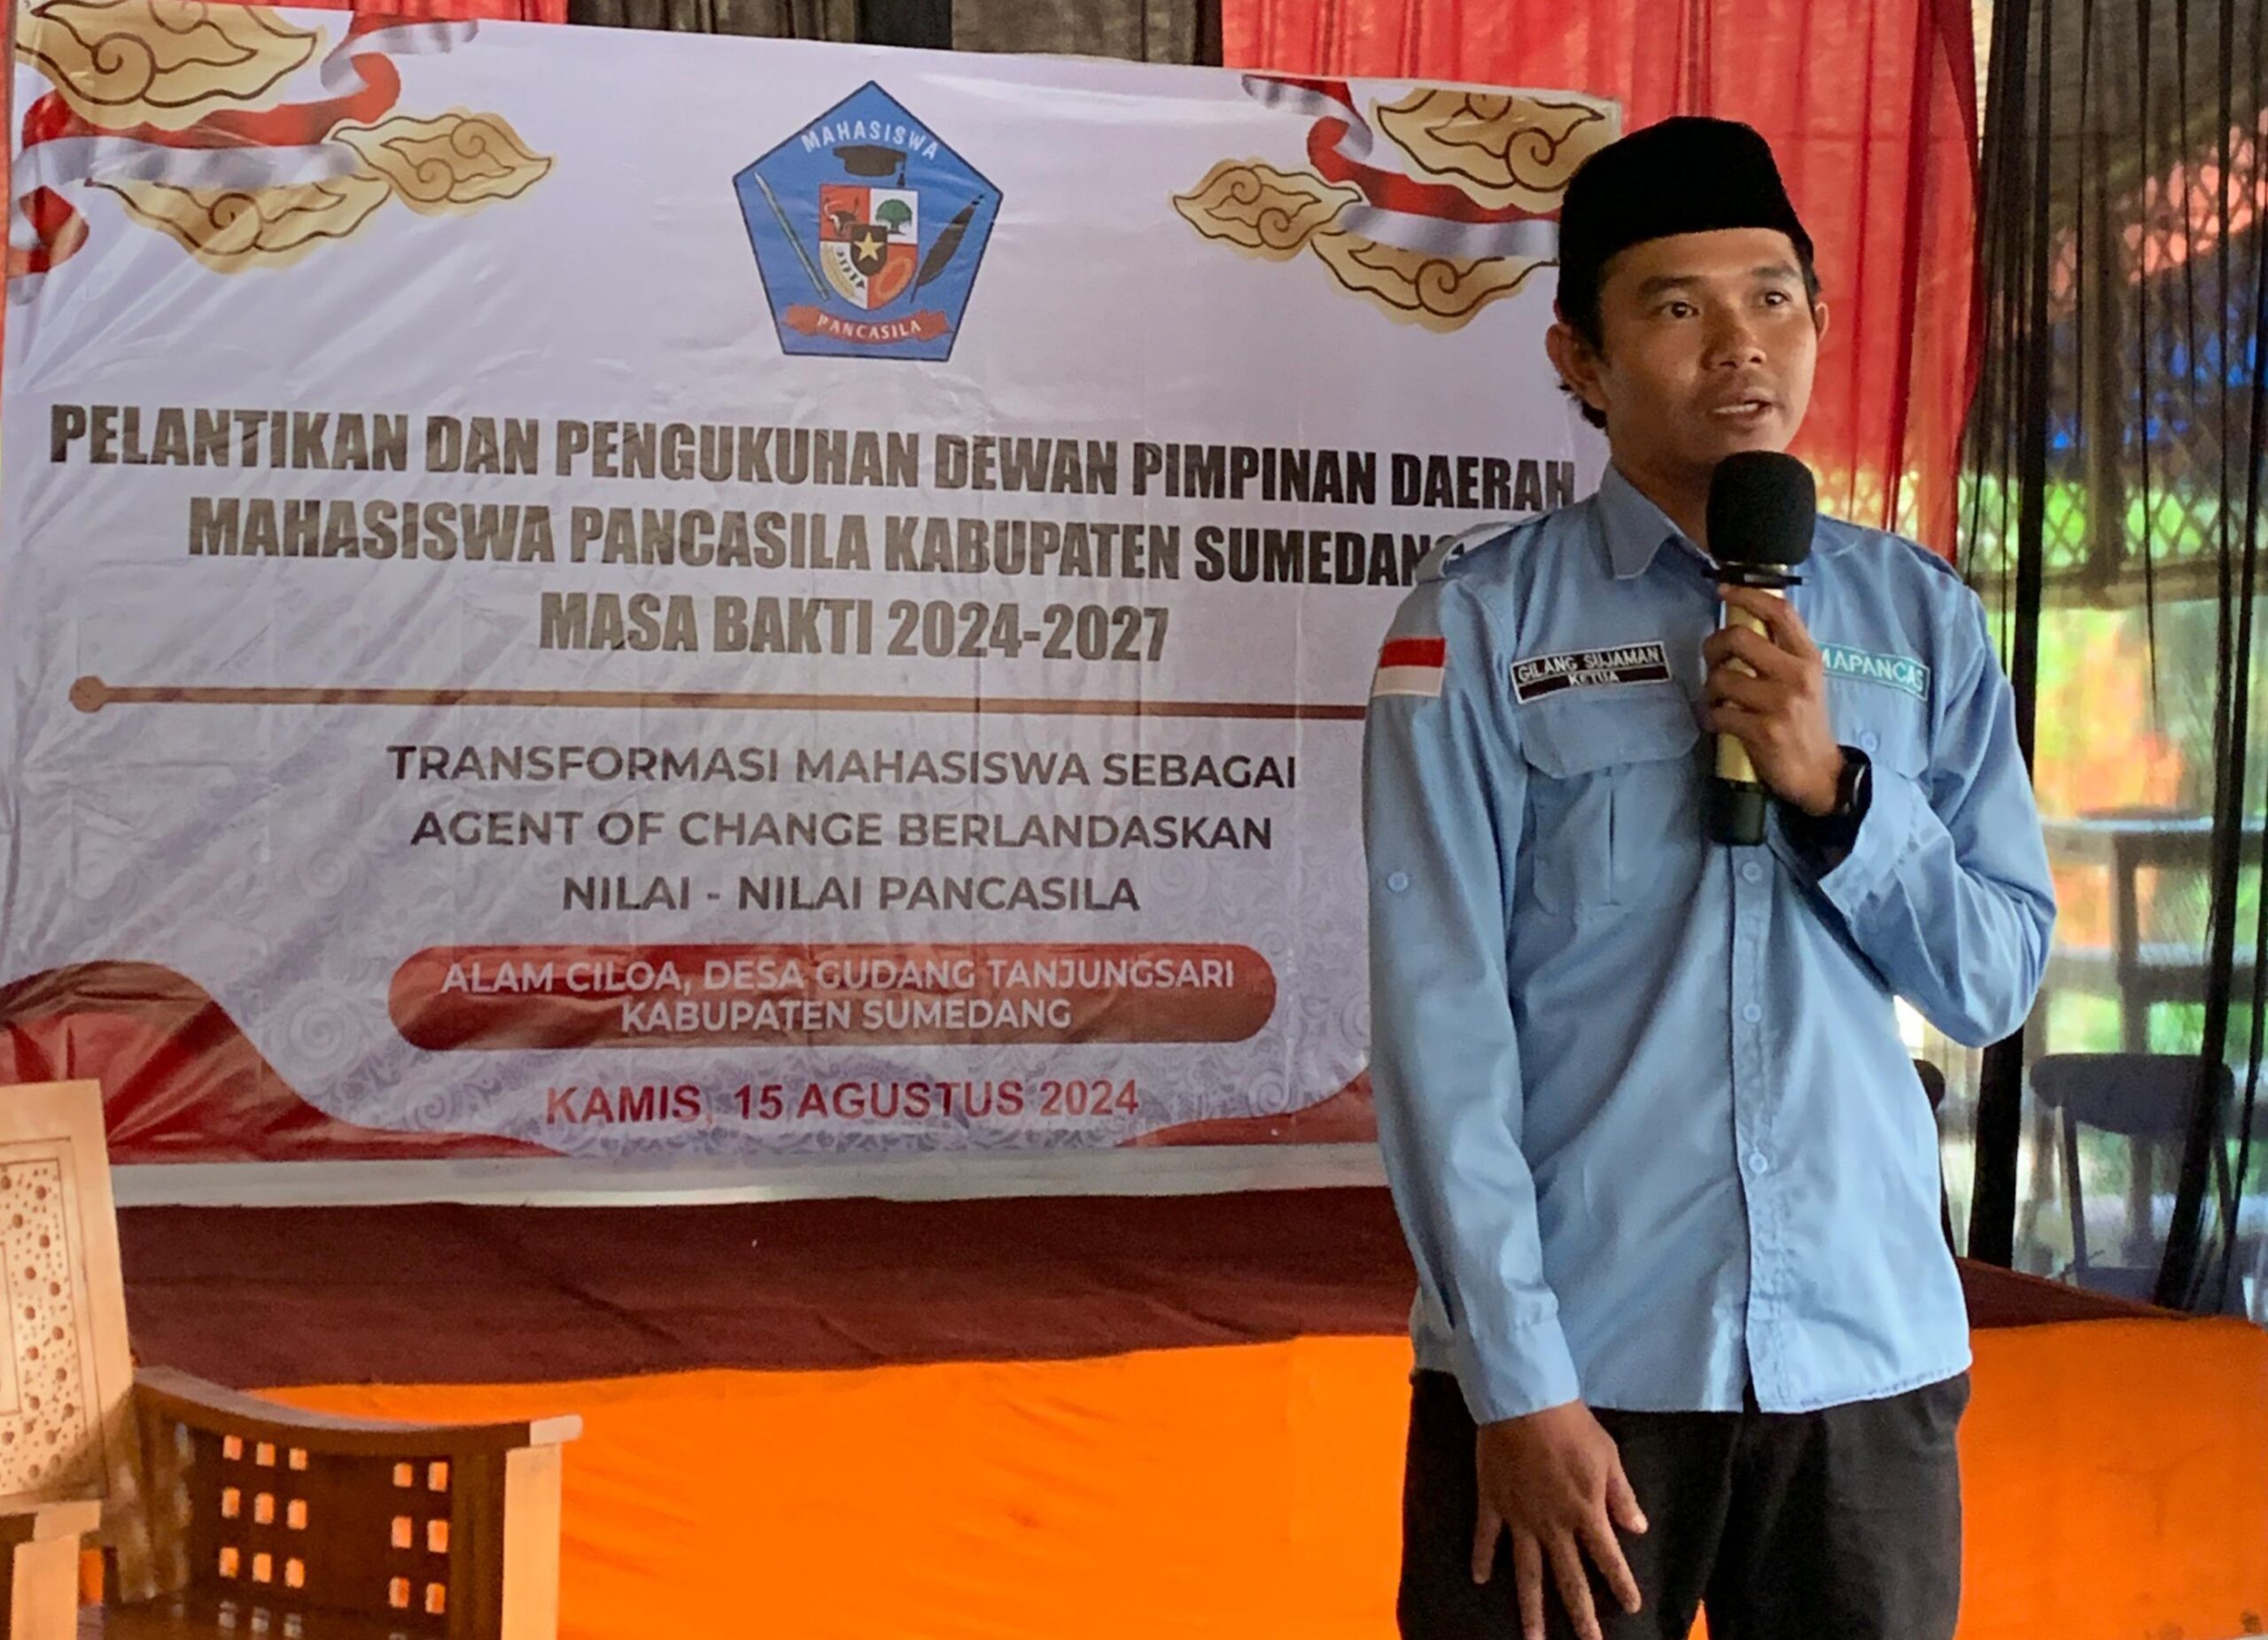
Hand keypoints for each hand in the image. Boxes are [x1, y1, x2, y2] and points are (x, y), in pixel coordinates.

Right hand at [1469, 1401, 1647, 1639]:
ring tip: (1533, 1639)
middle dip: (1581, 1615)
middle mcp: (1554, 1526)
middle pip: (1569, 1579)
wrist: (1524, 1402)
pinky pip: (1487, 1537)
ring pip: (1527, 1573)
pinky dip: (1482, 1558)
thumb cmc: (1572, 1426)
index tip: (1632, 1607)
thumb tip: (1637, 1529)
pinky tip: (1478, 1579)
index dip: (1621, 1584)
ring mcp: (1520, 1519)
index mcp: (1585, 1513)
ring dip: (1531, 1609)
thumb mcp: (1608, 1457)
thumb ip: (1621, 1496)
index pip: (1608, 1558)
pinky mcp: (1493, 1503)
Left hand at [1703, 586, 1842, 816]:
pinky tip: (1720, 723)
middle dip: (1714, 646)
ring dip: (1711, 689)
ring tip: (1718, 700)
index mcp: (1808, 658)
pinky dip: (1712, 718)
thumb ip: (1781, 652)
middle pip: (1739, 637)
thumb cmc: (1805, 722)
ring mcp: (1780, 703)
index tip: (1724, 591)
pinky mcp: (1763, 731)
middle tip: (1713, 661)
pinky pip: (1718, 713)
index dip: (1747, 595)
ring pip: (1722, 677)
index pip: (1780, 612)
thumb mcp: (1805, 680)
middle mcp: (1797, 675)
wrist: (1819, 773)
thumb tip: (1743, 620)